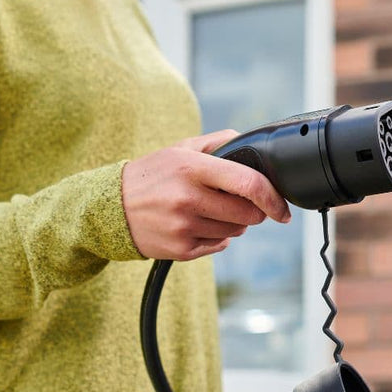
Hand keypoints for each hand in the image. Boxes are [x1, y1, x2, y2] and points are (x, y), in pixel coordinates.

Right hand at [121, 130, 290, 260]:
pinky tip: (198, 224)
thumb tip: (254, 144)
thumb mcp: (182, 148)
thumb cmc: (153, 175)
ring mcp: (183, 226)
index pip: (249, 184)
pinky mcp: (179, 249)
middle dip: (253, 211)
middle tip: (238, 203)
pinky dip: (217, 237)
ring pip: (235, 232)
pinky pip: (218, 246)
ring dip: (234, 224)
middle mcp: (188, 198)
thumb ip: (221, 141)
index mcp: (193, 168)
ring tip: (210, 211)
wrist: (108, 208)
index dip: (273, 198)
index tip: (283, 208)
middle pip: (247, 214)